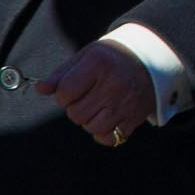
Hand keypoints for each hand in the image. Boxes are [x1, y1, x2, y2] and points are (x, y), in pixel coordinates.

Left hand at [36, 39, 157, 145]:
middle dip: (76, 107)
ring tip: (99, 106)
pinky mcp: (136, 117)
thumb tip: (40, 89)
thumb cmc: (112, 59)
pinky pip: (109, 138)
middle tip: (89, 96)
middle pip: (76, 113)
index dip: (63, 94)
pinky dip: (104, 132)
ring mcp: (126, 102)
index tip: (74, 87)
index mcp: (99, 63)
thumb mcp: (87, 56)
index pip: (64, 93)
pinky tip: (109, 117)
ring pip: (91, 127)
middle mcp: (114, 83)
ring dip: (89, 120)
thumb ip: (61, 74)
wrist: (153, 60)